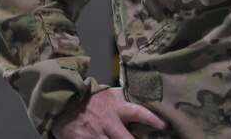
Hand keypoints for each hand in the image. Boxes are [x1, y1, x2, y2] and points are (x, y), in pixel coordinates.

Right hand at [51, 88, 166, 138]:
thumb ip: (126, 100)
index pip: (139, 113)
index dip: (153, 119)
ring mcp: (96, 134)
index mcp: (118, 108)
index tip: (165, 126)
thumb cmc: (92, 100)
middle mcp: (109, 122)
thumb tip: (146, 97)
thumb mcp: (111, 95)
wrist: (65, 103)